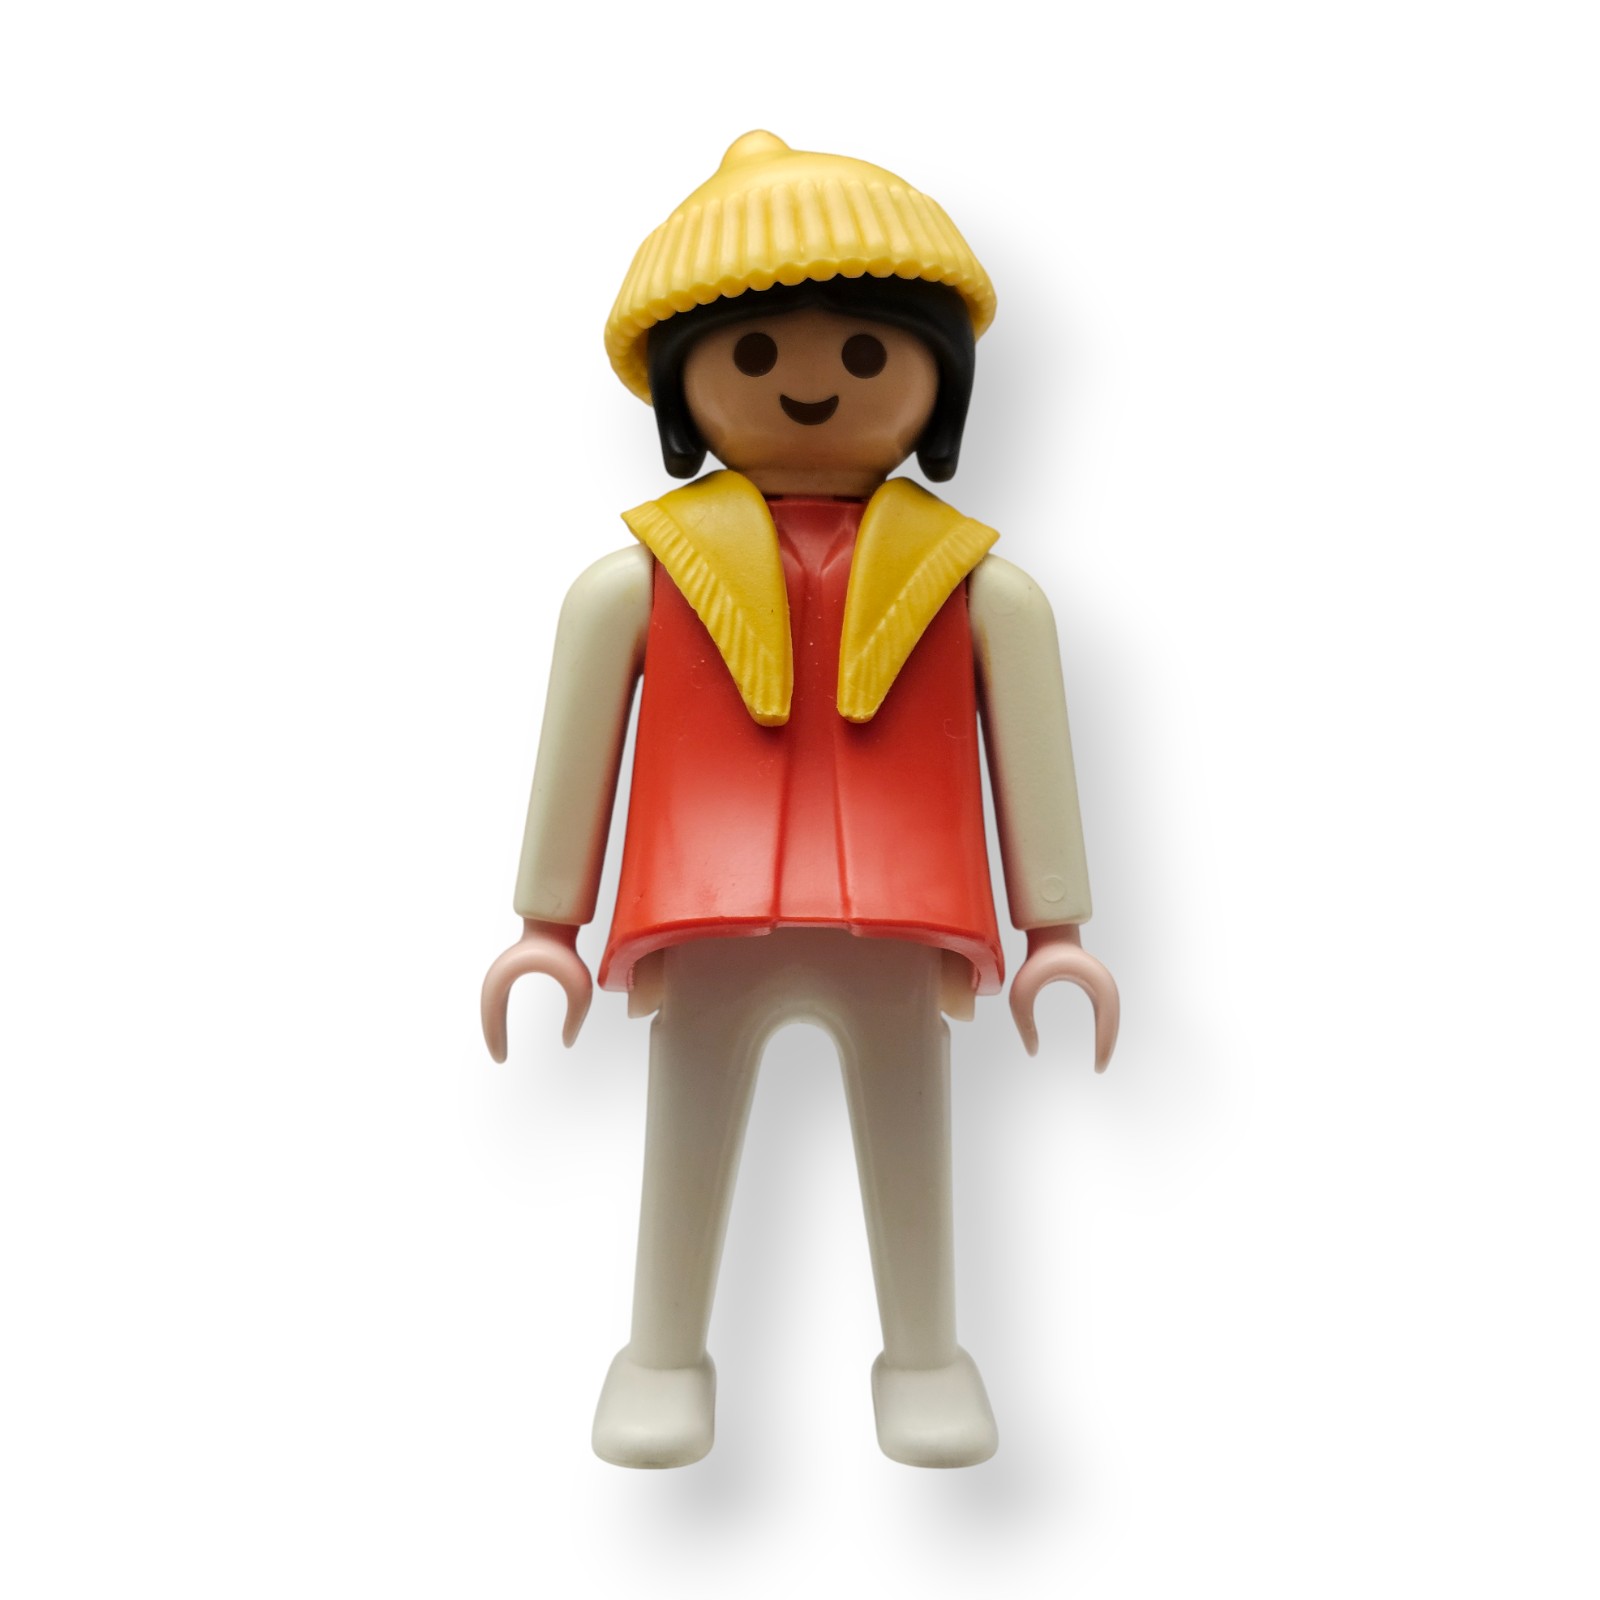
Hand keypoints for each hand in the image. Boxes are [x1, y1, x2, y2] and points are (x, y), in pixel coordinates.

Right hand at [480, 919, 592, 1060]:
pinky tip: (503, 1032)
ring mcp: (501, 973)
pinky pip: (496, 1000)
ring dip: (494, 1026)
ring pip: (491, 1006)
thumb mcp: (578, 987)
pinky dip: (497, 1017)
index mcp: (505, 977)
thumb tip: (568, 1042)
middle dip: (493, 1035)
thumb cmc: (566, 952)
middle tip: (500, 1059)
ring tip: (500, 1050)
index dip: (495, 1036)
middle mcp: (497, 976)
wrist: (555, 924)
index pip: (492, 1012)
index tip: (501, 1059)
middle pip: (488, 1011)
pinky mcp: (507, 973)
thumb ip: (577, 1016)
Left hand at [1008, 925, 1119, 1071]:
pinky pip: (1106, 1013)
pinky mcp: (1097, 987)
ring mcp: (1103, 985)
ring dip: (1108, 1038)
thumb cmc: (1035, 961)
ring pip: (1112, 1018)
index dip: (1104, 1045)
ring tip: (1099, 1062)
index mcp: (1094, 984)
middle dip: (1108, 1046)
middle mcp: (1104, 985)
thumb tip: (1032, 1052)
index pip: (1107, 1021)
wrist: (1049, 934)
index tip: (1098, 1067)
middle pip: (1113, 1022)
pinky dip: (1104, 1029)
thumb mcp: (1022, 992)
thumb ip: (1023, 1023)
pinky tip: (1098, 1045)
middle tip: (1099, 1069)